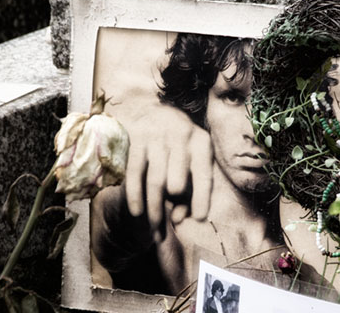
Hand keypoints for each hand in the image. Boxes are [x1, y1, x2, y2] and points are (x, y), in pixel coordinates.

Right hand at [123, 103, 212, 241]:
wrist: (156, 112)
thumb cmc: (179, 147)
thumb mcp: (191, 163)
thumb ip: (189, 192)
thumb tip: (178, 219)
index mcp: (201, 142)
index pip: (204, 174)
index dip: (202, 198)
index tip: (199, 218)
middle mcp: (181, 136)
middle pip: (178, 180)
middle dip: (173, 205)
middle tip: (170, 224)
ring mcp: (157, 136)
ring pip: (156, 181)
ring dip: (154, 207)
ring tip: (154, 227)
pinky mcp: (136, 140)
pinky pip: (135, 173)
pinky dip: (135, 194)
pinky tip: (137, 212)